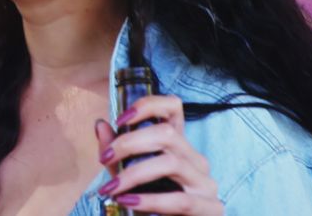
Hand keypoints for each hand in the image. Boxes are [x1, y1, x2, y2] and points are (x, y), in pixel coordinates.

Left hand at [94, 95, 222, 214]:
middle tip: (105, 158)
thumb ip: (115, 155)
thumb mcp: (125, 177)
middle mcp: (195, 160)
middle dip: (130, 143)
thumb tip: (100, 125)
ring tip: (112, 187)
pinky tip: (129, 201)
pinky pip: (180, 200)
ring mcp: (206, 183)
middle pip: (167, 134)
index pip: (173, 108)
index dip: (148, 105)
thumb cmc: (147, 206)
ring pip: (172, 163)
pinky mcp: (211, 208)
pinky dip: (150, 200)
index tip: (120, 119)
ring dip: (135, 173)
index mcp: (178, 147)